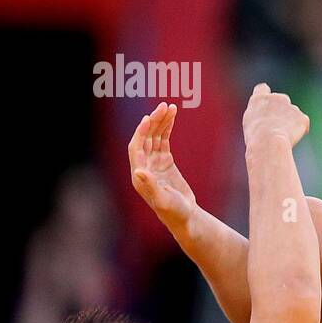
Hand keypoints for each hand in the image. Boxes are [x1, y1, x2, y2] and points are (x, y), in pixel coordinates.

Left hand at [129, 102, 196, 226]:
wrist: (185, 216)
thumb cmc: (173, 211)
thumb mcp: (163, 200)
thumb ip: (151, 185)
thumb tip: (139, 170)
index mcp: (139, 174)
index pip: (136, 147)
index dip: (141, 132)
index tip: (149, 118)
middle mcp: (144, 165)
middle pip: (146, 138)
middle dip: (153, 122)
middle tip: (164, 106)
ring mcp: (154, 162)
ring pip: (155, 136)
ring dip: (161, 121)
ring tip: (170, 106)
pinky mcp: (165, 161)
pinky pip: (164, 140)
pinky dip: (167, 128)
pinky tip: (172, 116)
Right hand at [243, 83, 308, 148]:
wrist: (269, 141)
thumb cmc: (255, 137)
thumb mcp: (248, 124)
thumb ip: (258, 116)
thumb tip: (264, 119)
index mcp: (259, 99)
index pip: (262, 89)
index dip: (266, 95)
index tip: (268, 102)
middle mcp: (277, 98)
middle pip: (281, 101)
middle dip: (281, 111)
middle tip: (276, 127)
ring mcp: (291, 107)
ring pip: (293, 113)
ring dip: (290, 122)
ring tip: (282, 136)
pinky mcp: (302, 117)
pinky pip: (303, 123)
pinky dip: (301, 129)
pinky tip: (293, 138)